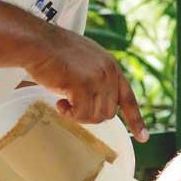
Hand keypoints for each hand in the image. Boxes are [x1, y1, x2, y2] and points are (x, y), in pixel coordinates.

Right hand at [24, 27, 148, 141]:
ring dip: (79, 115)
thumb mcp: (85, 62)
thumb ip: (97, 78)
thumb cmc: (54, 52)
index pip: (128, 97)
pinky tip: (60, 103)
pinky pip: (81, 115)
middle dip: (90, 115)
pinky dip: (69, 114)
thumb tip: (98, 103)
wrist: (38, 43)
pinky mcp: (83, 85)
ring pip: (96, 116)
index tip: (143, 138)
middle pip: (109, 113)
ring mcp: (98, 78)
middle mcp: (109, 72)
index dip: (135, 119)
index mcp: (111, 66)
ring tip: (65, 102)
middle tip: (72, 106)